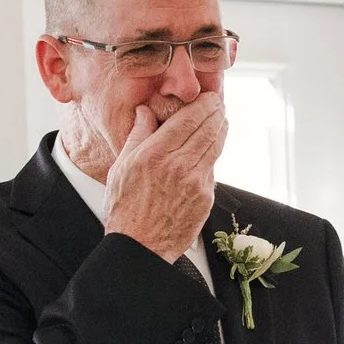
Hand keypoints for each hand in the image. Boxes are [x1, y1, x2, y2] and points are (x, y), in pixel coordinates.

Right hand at [104, 95, 224, 260]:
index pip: (188, 120)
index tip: (210, 97)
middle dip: (217, 113)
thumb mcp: (121, 167)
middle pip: (207, 130)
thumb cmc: (125, 208)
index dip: (204, 105)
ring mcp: (195, 183)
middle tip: (219, 103)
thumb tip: (146, 111)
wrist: (139, 247)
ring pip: (215, 148)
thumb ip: (138, 135)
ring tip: (222, 121)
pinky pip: (212, 170)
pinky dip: (212, 157)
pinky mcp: (205, 198)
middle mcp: (178, 166)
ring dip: (221, 131)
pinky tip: (210, 150)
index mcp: (155, 154)